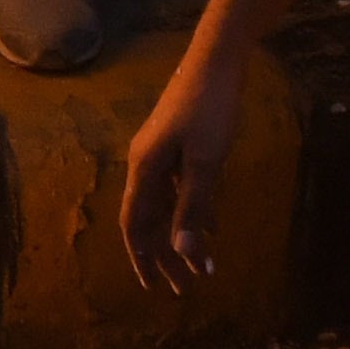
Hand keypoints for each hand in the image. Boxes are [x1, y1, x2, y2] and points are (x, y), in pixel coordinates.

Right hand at [120, 40, 245, 292]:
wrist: (216, 60)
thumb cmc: (209, 109)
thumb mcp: (205, 161)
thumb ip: (193, 206)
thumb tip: (183, 254)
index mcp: (144, 168)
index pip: (134, 223)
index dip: (142, 257)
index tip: (154, 287)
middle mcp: (145, 163)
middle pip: (148, 219)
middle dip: (164, 255)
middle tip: (185, 288)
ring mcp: (161, 153)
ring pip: (164, 206)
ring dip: (179, 237)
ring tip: (199, 267)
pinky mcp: (178, 145)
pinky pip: (177, 191)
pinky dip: (189, 214)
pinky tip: (207, 227)